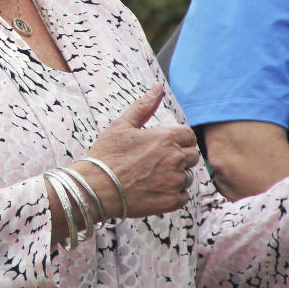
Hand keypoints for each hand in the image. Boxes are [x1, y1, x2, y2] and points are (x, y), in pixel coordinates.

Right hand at [80, 83, 199, 218]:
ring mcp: (175, 181)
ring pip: (188, 176)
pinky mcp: (171, 201)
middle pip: (192, 156)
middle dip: (179, 157)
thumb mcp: (122, 125)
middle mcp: (175, 158)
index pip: (189, 135)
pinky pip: (183, 196)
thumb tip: (157, 87)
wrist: (96, 187)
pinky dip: (173, 194)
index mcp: (165, 137)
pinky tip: (154, 190)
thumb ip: (144, 106)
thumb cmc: (106, 154)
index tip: (164, 145)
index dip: (178, 139)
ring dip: (176, 176)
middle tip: (157, 161)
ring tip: (152, 176)